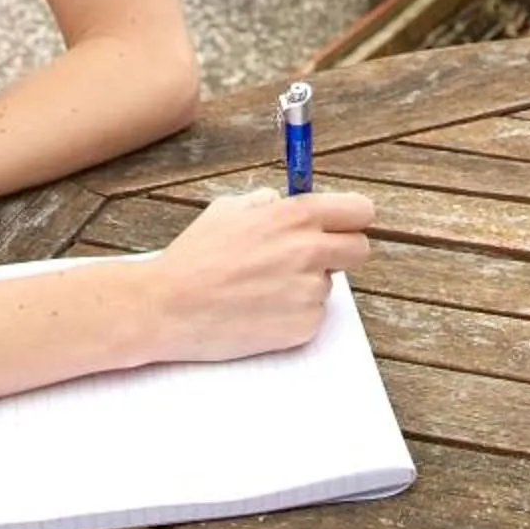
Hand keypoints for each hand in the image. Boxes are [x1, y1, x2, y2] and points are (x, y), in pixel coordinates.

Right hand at [144, 188, 375, 361]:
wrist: (169, 306)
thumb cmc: (194, 256)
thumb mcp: (227, 210)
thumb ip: (265, 203)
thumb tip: (282, 201)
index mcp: (297, 216)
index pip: (360, 211)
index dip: (351, 218)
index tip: (341, 225)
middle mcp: (311, 251)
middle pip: (360, 249)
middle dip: (340, 251)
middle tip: (309, 259)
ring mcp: (310, 292)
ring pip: (330, 284)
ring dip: (307, 285)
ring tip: (264, 288)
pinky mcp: (304, 326)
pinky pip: (313, 316)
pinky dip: (294, 315)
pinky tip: (261, 310)